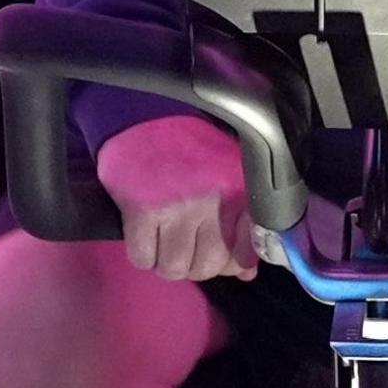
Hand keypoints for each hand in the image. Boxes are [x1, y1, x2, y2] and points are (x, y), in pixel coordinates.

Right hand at [96, 114, 257, 282]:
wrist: (148, 116)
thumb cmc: (191, 148)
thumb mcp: (229, 177)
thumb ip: (242, 224)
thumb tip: (245, 272)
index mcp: (239, 193)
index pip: (243, 254)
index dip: (229, 264)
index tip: (219, 257)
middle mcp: (213, 203)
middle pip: (207, 267)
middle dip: (195, 266)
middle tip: (185, 248)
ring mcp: (177, 208)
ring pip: (174, 268)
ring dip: (167, 263)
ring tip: (163, 244)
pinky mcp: (142, 210)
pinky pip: (143, 257)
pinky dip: (143, 255)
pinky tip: (145, 237)